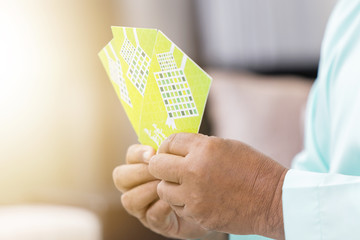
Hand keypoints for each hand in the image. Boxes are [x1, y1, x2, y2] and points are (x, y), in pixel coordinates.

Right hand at [113, 144, 216, 238]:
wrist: (214, 201)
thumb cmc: (197, 176)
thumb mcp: (186, 159)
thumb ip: (174, 150)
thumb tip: (168, 139)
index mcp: (142, 166)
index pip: (130, 156)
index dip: (137, 153)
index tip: (152, 152)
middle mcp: (137, 186)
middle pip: (121, 177)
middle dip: (141, 172)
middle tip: (160, 171)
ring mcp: (144, 207)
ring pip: (129, 199)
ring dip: (149, 190)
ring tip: (169, 184)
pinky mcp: (156, 223)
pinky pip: (151, 215)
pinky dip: (162, 206)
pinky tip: (177, 200)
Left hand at [148, 133, 287, 238]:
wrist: (272, 200)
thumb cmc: (252, 168)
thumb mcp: (226, 146)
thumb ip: (199, 146)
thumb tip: (176, 149)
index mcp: (204, 149)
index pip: (169, 142)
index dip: (168, 146)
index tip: (169, 150)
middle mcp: (194, 170)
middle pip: (157, 165)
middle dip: (161, 164)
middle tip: (169, 167)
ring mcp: (194, 196)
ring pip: (162, 189)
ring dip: (170, 185)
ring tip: (184, 184)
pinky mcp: (197, 214)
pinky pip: (176, 206)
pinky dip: (181, 202)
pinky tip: (195, 198)